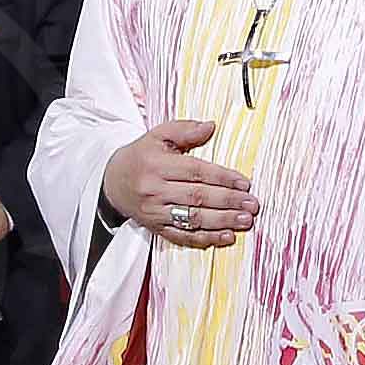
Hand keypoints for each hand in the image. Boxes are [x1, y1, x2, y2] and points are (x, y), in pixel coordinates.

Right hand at [105, 115, 259, 251]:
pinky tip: (225, 237)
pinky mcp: (156, 228)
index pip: (195, 171)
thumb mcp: (157, 135)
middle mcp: (155, 190)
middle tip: (252, 205)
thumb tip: (211, 126)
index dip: (222, 177)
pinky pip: (182, 237)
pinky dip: (205, 239)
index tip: (244, 183)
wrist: (113, 182)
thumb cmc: (141, 156)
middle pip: (197, 197)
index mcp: (157, 165)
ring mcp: (155, 212)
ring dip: (222, 221)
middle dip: (228, 202)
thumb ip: (185, 130)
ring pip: (192, 219)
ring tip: (245, 220)